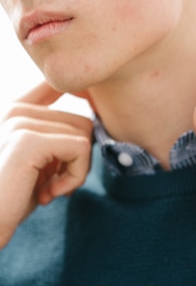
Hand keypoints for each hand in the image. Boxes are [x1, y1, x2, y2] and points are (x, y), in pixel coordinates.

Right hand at [0, 82, 92, 248]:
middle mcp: (15, 110)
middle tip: (53, 184)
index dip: (82, 95)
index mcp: (15, 112)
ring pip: (84, 135)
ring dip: (75, 172)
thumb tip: (92, 122)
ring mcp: (19, 122)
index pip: (56, 86)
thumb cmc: (12, 200)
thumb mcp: (39, 164)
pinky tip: (48, 193)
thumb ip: (56, 141)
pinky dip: (74, 177)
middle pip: (81, 121)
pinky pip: (80, 149)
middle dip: (77, 160)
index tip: (84, 122)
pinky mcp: (28, 140)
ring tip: (47, 189)